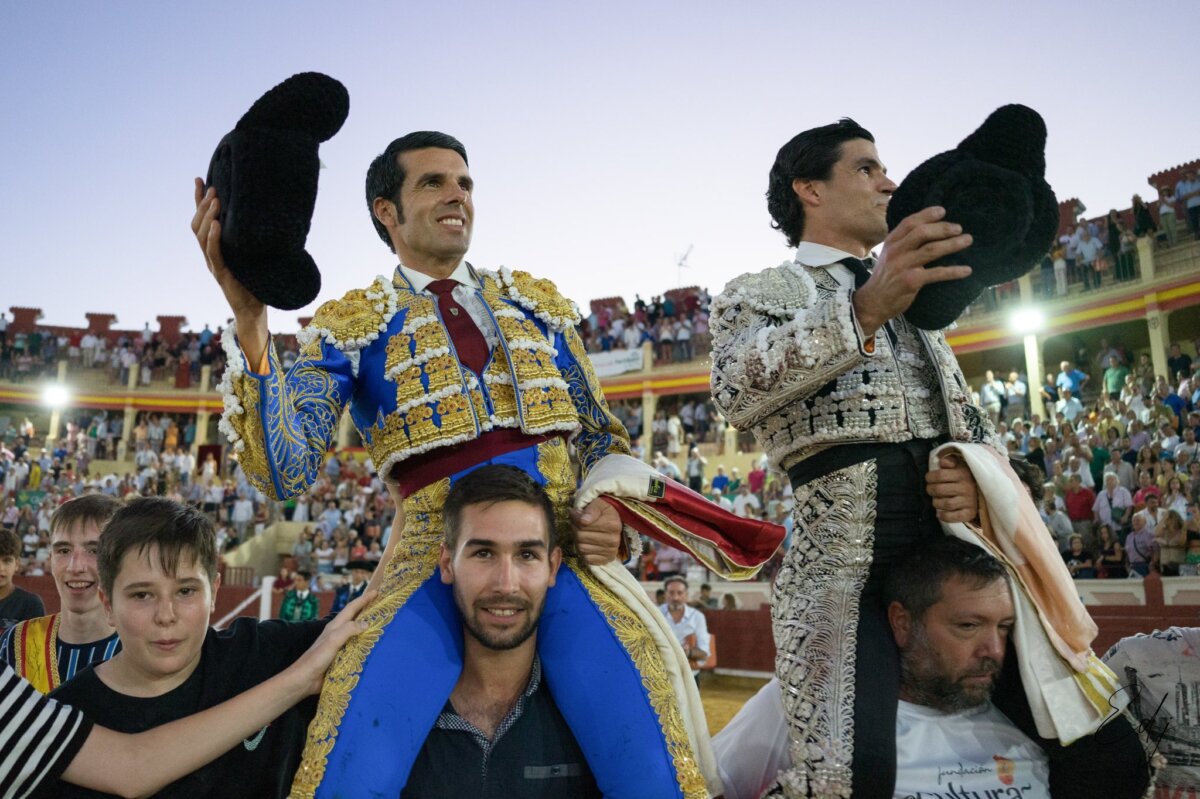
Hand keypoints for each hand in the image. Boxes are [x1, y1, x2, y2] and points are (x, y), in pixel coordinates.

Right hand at [191, 178, 268, 361]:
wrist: (254, 310)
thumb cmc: (257, 280)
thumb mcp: (253, 253)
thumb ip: (252, 236)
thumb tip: (267, 212)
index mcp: (215, 248)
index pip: (202, 220)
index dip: (198, 200)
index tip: (200, 179)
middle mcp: (210, 254)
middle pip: (197, 224)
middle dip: (202, 204)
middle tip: (211, 187)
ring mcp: (213, 264)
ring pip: (202, 236)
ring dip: (207, 216)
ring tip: (215, 200)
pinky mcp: (221, 274)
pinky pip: (214, 254)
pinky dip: (214, 238)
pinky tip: (217, 224)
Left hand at [288, 589, 374, 694]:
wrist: (304, 680)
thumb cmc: (316, 659)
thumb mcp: (332, 641)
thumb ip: (348, 630)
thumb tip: (367, 623)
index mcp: (335, 627)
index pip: (351, 608)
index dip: (363, 600)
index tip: (376, 592)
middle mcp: (338, 634)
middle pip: (355, 619)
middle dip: (367, 611)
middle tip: (382, 607)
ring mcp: (340, 646)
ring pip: (357, 634)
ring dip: (368, 629)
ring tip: (382, 627)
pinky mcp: (342, 659)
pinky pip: (357, 649)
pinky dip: (366, 646)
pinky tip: (374, 650)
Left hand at [571, 498, 622, 564]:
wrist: (614, 523)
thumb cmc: (604, 512)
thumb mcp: (599, 504)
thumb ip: (591, 509)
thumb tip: (583, 520)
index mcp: (612, 524)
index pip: (582, 524)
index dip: (575, 518)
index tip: (575, 513)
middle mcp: (613, 540)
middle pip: (580, 537)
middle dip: (575, 529)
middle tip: (576, 524)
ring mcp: (610, 552)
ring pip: (581, 548)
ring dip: (577, 541)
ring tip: (581, 533)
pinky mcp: (606, 560)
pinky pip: (586, 559)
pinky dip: (583, 552)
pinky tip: (587, 544)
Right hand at [852, 206, 973, 336]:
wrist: (872, 303)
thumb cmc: (885, 278)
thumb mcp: (888, 256)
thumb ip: (903, 244)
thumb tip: (927, 232)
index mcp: (891, 243)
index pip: (909, 223)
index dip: (926, 215)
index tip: (942, 210)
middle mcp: (896, 252)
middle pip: (922, 233)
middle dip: (943, 228)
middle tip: (959, 228)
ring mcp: (903, 266)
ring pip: (931, 250)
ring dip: (952, 244)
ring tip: (967, 240)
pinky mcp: (911, 281)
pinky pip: (937, 273)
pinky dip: (954, 271)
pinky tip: (966, 270)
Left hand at [926, 454, 978, 523]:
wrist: (985, 491)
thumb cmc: (966, 477)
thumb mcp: (960, 465)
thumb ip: (950, 461)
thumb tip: (943, 462)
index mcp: (963, 474)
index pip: (939, 475)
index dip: (930, 477)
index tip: (928, 478)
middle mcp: (967, 487)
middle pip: (939, 490)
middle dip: (930, 490)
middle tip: (930, 489)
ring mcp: (969, 501)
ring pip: (945, 504)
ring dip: (936, 502)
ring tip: (936, 500)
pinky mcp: (970, 513)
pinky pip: (954, 517)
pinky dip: (944, 516)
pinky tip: (940, 514)